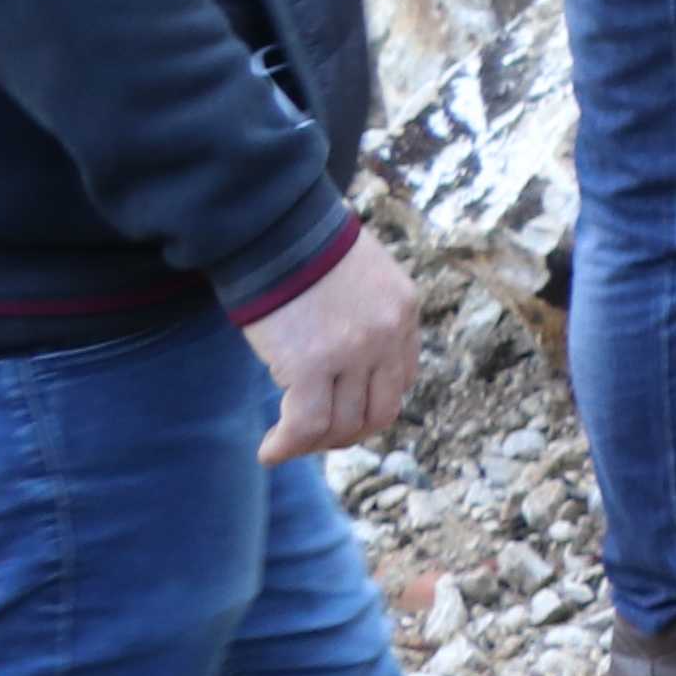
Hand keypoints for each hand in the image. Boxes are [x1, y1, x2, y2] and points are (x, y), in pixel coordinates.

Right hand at [245, 242, 421, 462]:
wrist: (277, 226)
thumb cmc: (307, 247)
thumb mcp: (361, 276)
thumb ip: (366, 314)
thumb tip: (349, 360)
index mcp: (404, 310)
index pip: (402, 379)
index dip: (371, 403)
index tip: (341, 410)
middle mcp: (388, 334)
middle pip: (379, 412)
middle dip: (347, 433)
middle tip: (312, 435)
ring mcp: (353, 351)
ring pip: (343, 425)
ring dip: (314, 443)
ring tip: (286, 442)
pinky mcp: (310, 364)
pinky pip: (306, 425)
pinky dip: (287, 446)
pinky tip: (270, 450)